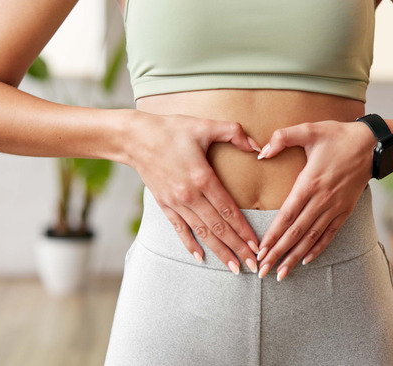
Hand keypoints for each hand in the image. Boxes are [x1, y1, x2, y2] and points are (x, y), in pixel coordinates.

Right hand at [125, 111, 262, 274]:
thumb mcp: (205, 125)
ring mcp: (175, 203)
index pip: (229, 211)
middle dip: (237, 248)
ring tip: (233, 268)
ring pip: (202, 233)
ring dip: (219, 252)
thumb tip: (258, 146)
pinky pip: (179, 229)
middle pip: (218, 228)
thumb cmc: (171, 129)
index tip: (257, 245)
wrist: (134, 137)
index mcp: (203, 178)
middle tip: (253, 265)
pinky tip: (201, 258)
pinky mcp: (164, 205)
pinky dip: (190, 245)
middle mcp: (190, 196)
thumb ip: (234, 133)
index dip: (244, 230)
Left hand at [254, 120, 375, 280]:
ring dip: (295, 257)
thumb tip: (261, 153)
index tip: (260, 251)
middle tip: (263, 271)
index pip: (286, 216)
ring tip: (281, 274)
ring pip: (311, 238)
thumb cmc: (338, 135)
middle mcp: (322, 200)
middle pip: (296, 233)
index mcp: (309, 183)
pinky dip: (317, 249)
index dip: (272, 236)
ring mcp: (335, 208)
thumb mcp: (309, 129)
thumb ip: (282, 137)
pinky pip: (329, 234)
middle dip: (278, 254)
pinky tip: (306, 260)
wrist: (373, 144)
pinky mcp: (345, 210)